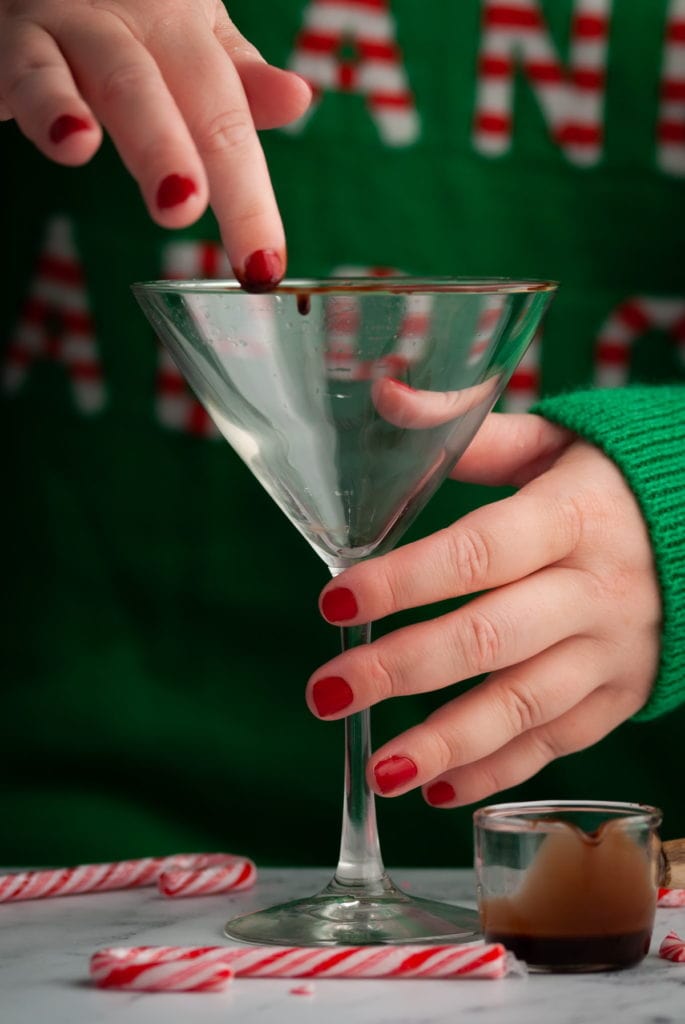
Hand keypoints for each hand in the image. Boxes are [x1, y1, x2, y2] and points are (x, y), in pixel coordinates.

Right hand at [0, 0, 310, 288]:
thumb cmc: (108, 16)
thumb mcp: (177, 39)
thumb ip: (233, 77)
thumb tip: (299, 99)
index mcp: (188, 27)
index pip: (235, 115)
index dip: (254, 197)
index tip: (267, 265)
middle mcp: (141, 20)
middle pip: (201, 100)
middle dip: (227, 177)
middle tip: (247, 253)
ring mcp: (78, 25)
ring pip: (125, 82)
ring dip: (156, 144)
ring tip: (178, 204)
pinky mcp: (14, 39)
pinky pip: (33, 72)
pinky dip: (52, 106)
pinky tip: (72, 141)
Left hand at [306, 413, 660, 806]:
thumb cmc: (610, 481)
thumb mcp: (552, 440)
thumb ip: (470, 429)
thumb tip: (382, 392)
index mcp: (572, 515)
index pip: (478, 552)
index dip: (405, 580)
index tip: (334, 598)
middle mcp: (595, 590)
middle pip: (490, 638)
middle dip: (402, 670)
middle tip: (326, 692)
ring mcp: (613, 652)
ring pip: (524, 706)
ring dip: (446, 743)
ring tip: (377, 770)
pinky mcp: (621, 696)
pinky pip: (556, 742)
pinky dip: (497, 770)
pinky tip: (438, 789)